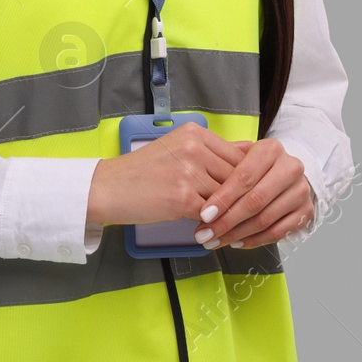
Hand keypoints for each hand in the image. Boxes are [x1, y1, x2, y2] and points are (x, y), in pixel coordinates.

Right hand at [87, 121, 249, 227]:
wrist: (110, 187)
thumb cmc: (144, 171)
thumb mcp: (179, 149)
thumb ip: (214, 151)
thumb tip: (251, 151)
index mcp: (195, 133)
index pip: (238, 157)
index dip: (244, 180)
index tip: (244, 193)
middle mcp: (194, 148)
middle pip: (236, 177)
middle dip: (238, 198)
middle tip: (239, 213)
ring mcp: (189, 172)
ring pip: (226, 197)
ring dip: (227, 213)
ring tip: (223, 223)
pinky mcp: (183, 197)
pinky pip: (212, 214)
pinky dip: (213, 224)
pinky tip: (207, 228)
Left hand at [192, 138, 312, 249]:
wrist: (288, 170)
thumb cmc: (256, 165)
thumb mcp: (240, 156)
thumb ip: (223, 168)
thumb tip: (198, 188)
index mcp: (270, 150)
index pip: (244, 177)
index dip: (223, 198)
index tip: (204, 214)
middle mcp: (290, 168)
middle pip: (255, 201)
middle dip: (227, 221)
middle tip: (205, 234)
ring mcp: (300, 191)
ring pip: (265, 219)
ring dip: (237, 234)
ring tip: (216, 241)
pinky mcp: (306, 211)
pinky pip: (278, 232)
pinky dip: (255, 240)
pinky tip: (236, 242)